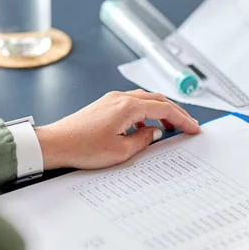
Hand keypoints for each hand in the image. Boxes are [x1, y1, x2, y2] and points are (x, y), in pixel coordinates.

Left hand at [34, 90, 199, 169]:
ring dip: (159, 110)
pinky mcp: (103, 105)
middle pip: (156, 99)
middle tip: (186, 125)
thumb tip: (153, 132)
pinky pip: (131, 104)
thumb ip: (143, 140)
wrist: (55, 144)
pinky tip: (143, 127)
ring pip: (144, 100)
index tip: (194, 128)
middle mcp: (120, 98)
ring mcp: (111, 100)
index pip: (164, 108)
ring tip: (169, 126)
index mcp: (128, 107)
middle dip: (174, 112)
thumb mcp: (120, 151)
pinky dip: (144, 112)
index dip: (182, 119)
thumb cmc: (83, 148)